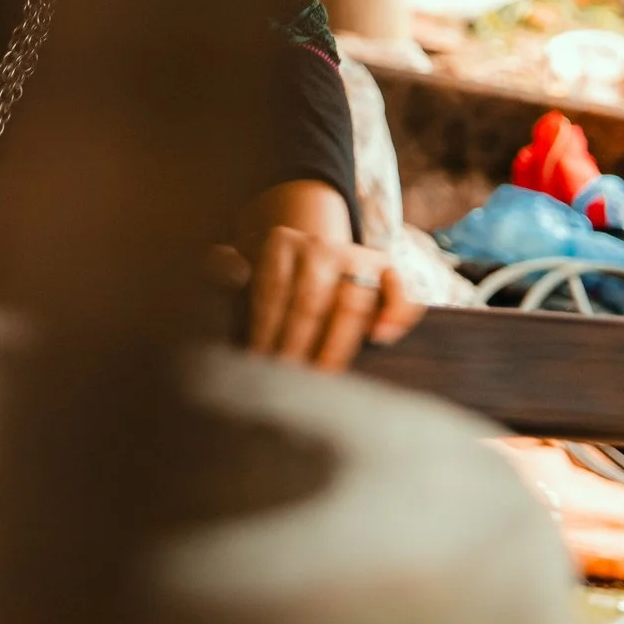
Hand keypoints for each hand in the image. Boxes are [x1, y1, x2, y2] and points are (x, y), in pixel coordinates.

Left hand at [212, 226, 423, 369]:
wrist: (311, 250)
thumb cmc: (270, 273)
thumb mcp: (241, 260)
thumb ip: (224, 263)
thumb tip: (227, 271)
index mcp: (281, 243)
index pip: (272, 291)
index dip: (264, 330)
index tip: (258, 363)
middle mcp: (321, 246)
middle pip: (310, 301)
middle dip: (297, 344)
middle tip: (286, 379)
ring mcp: (356, 256)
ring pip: (351, 303)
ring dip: (335, 344)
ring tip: (320, 377)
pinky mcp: (386, 268)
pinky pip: (398, 289)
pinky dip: (395, 311)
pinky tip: (380, 337)